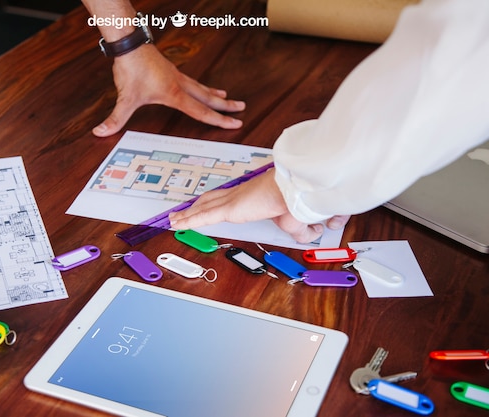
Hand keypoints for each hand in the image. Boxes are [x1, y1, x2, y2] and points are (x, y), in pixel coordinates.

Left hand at [92, 44, 245, 136]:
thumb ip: (115, 118)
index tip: (235, 123)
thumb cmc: (131, 68)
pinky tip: (200, 87)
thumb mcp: (124, 97)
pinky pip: (191, 81)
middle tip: (242, 109)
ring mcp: (176, 76)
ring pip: (201, 87)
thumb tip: (100, 132)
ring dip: (215, 94)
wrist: (130, 43)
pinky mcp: (170, 70)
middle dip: (225, 106)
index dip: (219, 120)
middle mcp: (179, 84)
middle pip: (208, 97)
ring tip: (227, 98)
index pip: (201, 111)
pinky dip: (201, 86)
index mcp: (174, 94)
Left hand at [169, 170, 349, 242]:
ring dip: (188, 213)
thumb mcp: (302, 218)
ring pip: (203, 206)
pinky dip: (189, 220)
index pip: (230, 197)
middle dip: (197, 205)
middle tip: (183, 209)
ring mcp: (233, 200)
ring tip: (174, 218)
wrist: (298, 189)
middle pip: (212, 199)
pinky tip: (177, 224)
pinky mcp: (229, 209)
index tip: (209, 203)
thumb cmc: (301, 197)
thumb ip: (303, 226)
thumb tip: (314, 231)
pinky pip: (203, 216)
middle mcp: (240, 194)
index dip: (217, 200)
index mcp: (254, 194)